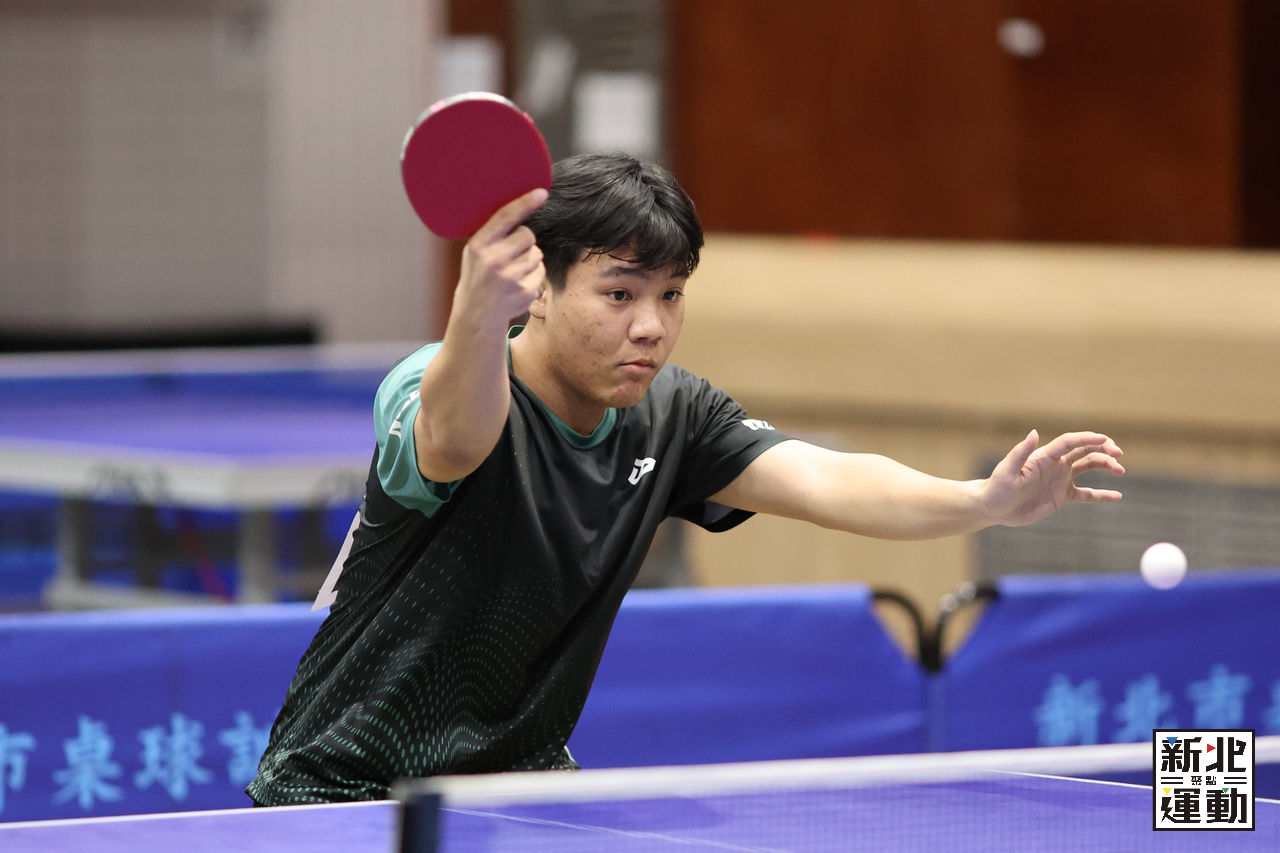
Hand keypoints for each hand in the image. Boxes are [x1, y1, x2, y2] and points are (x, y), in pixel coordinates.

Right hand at [452, 188, 547, 330]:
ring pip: (537, 253)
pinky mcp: (525, 291)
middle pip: (528, 235)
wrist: (476, 313)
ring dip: (529, 259)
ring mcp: (511, 277)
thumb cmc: (478, 275)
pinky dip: (533, 275)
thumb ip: (493, 233)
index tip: (541, 193)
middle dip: (524, 242)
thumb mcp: (475, 252)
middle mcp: (494, 260)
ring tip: (512, 271)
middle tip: (510, 254)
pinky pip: (541, 271)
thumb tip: (522, 206)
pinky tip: (517, 283)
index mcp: (479, 245)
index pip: (505, 216)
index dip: (525, 203)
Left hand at [980, 430, 1123, 526]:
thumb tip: (1034, 432)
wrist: (993, 507)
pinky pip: (1087, 494)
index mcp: (1044, 456)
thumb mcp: (1007, 471)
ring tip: (1120, 471)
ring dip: (1106, 465)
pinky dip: (1102, 495)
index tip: (1105, 440)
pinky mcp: (1062, 496)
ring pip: (1089, 467)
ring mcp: (1060, 479)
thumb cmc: (997, 488)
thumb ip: (1020, 452)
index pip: (1070, 442)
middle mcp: (1056, 464)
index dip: (1087, 438)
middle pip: (1085, 450)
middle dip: (1103, 449)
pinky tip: (1117, 496)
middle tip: (1118, 454)